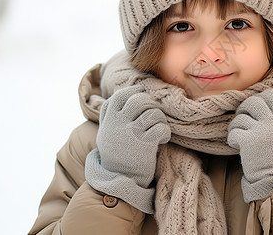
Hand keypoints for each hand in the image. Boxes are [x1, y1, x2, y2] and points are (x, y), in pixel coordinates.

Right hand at [85, 85, 170, 213]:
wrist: (120, 181)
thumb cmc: (117, 155)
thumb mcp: (107, 134)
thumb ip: (112, 116)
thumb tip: (124, 93)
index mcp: (108, 121)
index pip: (119, 96)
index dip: (133, 92)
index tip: (142, 95)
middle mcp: (118, 125)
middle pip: (138, 100)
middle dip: (150, 103)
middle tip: (154, 111)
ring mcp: (131, 134)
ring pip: (153, 112)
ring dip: (160, 118)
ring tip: (158, 126)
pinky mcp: (145, 145)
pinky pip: (161, 127)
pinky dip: (165, 131)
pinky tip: (162, 138)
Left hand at [228, 89, 272, 201]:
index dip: (265, 97)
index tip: (261, 105)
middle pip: (257, 101)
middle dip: (246, 106)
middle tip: (243, 115)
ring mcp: (263, 130)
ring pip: (242, 116)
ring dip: (236, 123)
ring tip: (238, 132)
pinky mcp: (249, 141)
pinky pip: (234, 131)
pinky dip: (232, 137)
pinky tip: (235, 144)